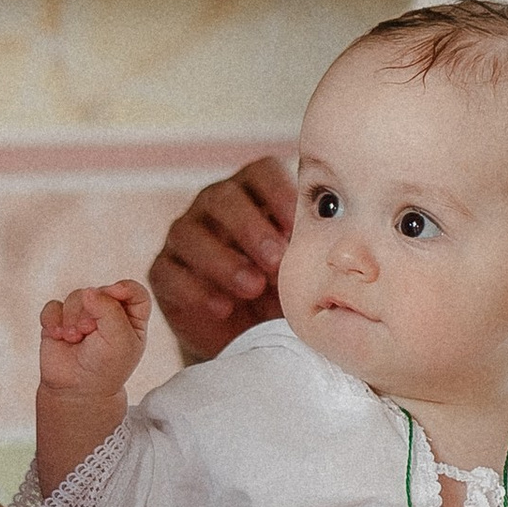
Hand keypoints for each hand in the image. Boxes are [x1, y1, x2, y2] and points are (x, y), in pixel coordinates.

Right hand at [39, 279, 149, 400]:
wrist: (76, 390)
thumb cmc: (105, 368)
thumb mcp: (119, 339)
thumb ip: (109, 309)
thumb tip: (89, 291)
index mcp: (131, 319)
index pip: (134, 292)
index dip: (124, 288)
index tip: (113, 293)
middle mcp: (108, 314)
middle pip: (100, 291)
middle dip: (92, 311)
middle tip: (89, 331)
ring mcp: (83, 316)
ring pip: (76, 296)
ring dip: (73, 318)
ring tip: (74, 338)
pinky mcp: (60, 321)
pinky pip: (53, 306)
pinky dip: (53, 320)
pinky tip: (58, 336)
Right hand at [147, 156, 296, 361]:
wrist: (245, 334)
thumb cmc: (282, 289)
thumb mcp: (301, 268)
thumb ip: (312, 249)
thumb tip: (343, 247)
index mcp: (253, 193)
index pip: (262, 172)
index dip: (279, 192)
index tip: (298, 225)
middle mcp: (214, 206)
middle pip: (222, 197)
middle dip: (250, 227)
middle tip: (277, 260)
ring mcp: (185, 235)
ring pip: (188, 232)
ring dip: (223, 261)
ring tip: (254, 288)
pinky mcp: (164, 271)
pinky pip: (169, 272)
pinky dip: (196, 289)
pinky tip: (224, 308)